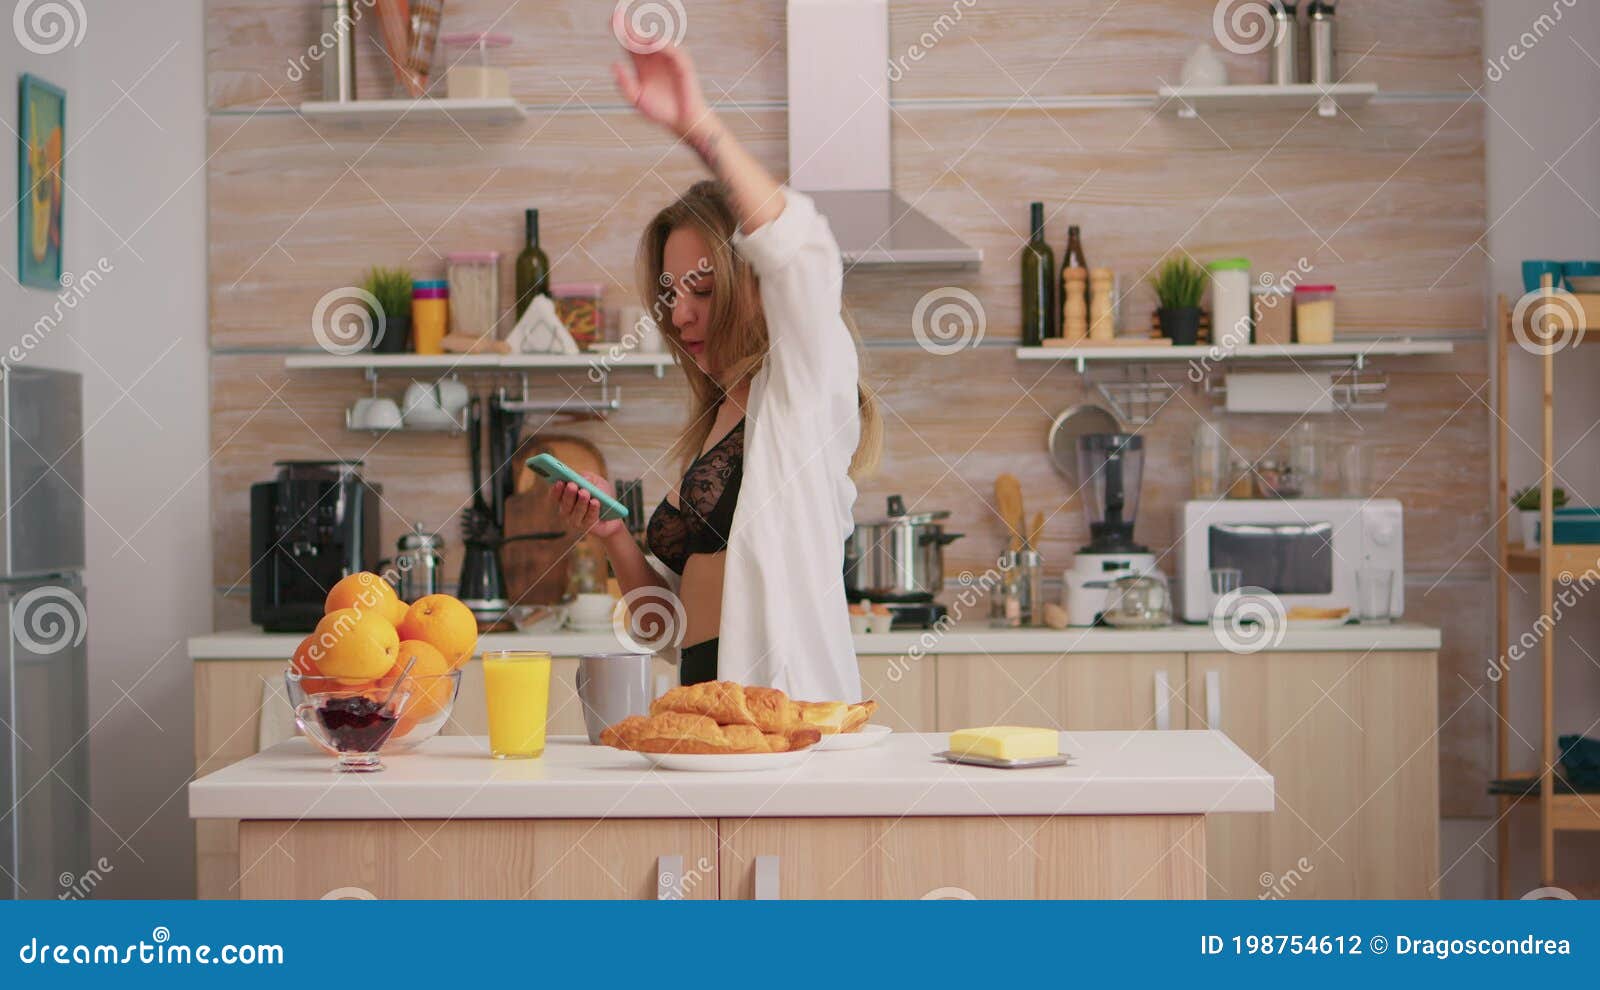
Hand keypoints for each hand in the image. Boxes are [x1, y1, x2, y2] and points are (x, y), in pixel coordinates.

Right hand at [554, 475, 625, 541]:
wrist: (614, 512)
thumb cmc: (601, 493)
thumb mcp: (596, 481)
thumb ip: (589, 477)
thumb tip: (584, 478)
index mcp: (564, 498)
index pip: (555, 496)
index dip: (556, 490)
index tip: (559, 481)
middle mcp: (567, 512)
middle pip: (565, 505)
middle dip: (568, 494)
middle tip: (572, 485)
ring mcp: (576, 521)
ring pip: (576, 512)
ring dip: (580, 502)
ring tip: (584, 493)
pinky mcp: (587, 527)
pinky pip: (589, 518)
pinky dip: (592, 510)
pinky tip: (595, 502)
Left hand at [610, 9, 712, 139]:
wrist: (681, 122)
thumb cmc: (661, 111)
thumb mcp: (636, 99)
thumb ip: (624, 84)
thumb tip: (613, 65)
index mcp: (642, 64)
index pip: (629, 43)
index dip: (620, 32)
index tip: (610, 22)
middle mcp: (654, 58)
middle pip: (640, 38)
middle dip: (629, 27)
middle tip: (618, 17)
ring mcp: (669, 59)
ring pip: (655, 42)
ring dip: (644, 36)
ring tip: (632, 33)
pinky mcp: (682, 64)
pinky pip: (673, 51)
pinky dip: (664, 46)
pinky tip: (653, 43)